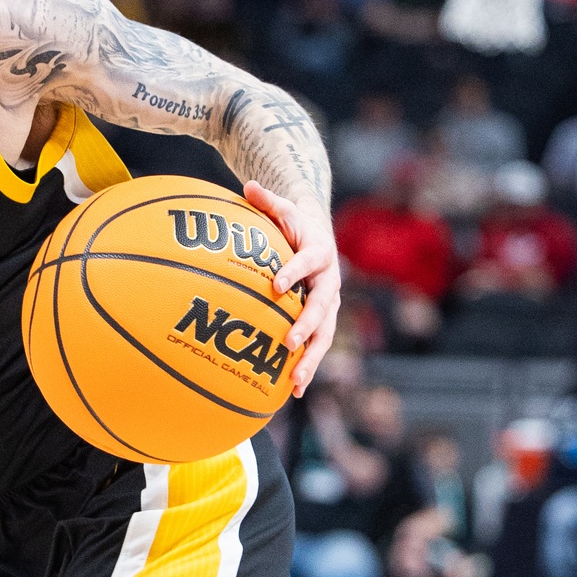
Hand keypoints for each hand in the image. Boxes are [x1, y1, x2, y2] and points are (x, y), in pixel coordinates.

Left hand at [245, 180, 340, 397]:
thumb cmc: (294, 222)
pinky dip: (308, 368)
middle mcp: (329, 282)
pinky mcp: (324, 320)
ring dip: (311, 359)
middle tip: (289, 342)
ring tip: (295, 382)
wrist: (320, 235)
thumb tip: (247, 185)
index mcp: (319, 253)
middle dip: (306, 326)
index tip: (276, 285)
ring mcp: (329, 305)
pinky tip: (291, 392)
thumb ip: (266, 200)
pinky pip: (318, 347)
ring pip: (325, 335)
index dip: (293, 272)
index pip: (306, 264)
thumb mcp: (282, 208)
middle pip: (321, 307)